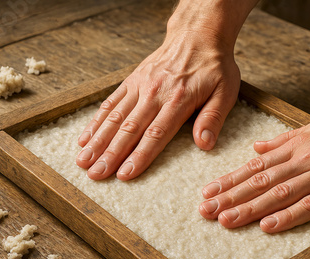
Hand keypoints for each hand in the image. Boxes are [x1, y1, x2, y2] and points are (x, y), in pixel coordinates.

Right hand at [76, 30, 239, 179]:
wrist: (198, 34)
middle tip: (96, 175)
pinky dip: (97, 120)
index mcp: (178, 100)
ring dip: (98, 140)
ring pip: (115, 117)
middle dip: (111, 154)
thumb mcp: (225, 91)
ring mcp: (140, 85)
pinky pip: (111, 102)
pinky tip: (86, 137)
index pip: (155, 134)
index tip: (125, 174)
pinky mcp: (132, 80)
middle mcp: (155, 93)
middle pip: (129, 129)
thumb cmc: (215, 67)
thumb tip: (204, 144)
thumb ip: (213, 118)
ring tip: (83, 161)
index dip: (139, 156)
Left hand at [199, 112, 309, 232]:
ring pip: (279, 193)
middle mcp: (303, 159)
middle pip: (260, 181)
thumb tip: (257, 148)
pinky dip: (289, 216)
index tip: (208, 191)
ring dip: (250, 208)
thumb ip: (285, 139)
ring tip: (226, 220)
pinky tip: (268, 226)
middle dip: (230, 196)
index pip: (255, 166)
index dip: (229, 179)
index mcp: (297, 145)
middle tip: (205, 210)